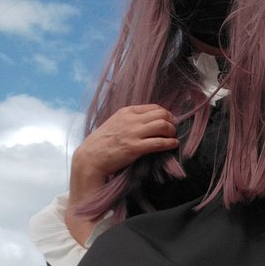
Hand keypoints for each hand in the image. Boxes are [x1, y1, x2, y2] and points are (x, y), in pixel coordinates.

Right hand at [65, 105, 177, 243]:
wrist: (91, 158)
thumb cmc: (102, 143)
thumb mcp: (115, 123)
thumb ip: (130, 120)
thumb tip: (148, 121)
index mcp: (126, 112)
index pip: (154, 107)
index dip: (165, 114)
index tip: (169, 121)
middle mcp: (130, 120)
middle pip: (161, 114)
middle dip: (171, 121)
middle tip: (173, 130)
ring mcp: (133, 133)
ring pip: (163, 125)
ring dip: (172, 131)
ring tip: (173, 137)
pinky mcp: (135, 148)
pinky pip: (159, 142)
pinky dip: (170, 143)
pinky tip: (173, 145)